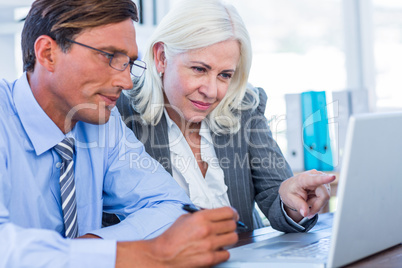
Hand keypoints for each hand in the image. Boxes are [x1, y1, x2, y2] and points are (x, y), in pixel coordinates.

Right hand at [115, 206, 238, 267]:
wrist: (163, 255)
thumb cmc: (172, 238)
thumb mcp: (185, 218)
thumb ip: (202, 215)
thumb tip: (216, 215)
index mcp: (201, 217)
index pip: (228, 211)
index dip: (233, 213)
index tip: (234, 215)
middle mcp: (207, 230)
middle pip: (232, 225)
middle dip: (232, 225)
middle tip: (228, 227)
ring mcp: (209, 245)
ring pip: (233, 239)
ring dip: (229, 238)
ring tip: (223, 239)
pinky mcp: (210, 258)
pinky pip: (227, 254)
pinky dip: (223, 252)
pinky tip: (216, 250)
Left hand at [278, 170, 335, 220]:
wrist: (290, 188)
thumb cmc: (290, 192)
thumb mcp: (290, 199)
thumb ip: (298, 206)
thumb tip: (305, 213)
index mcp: (303, 179)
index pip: (315, 179)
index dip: (325, 179)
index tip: (333, 177)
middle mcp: (314, 176)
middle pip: (324, 195)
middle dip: (316, 206)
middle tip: (307, 212)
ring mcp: (321, 179)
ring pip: (325, 198)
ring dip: (316, 204)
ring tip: (307, 202)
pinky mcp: (325, 184)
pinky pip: (326, 198)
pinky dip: (318, 203)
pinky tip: (311, 200)